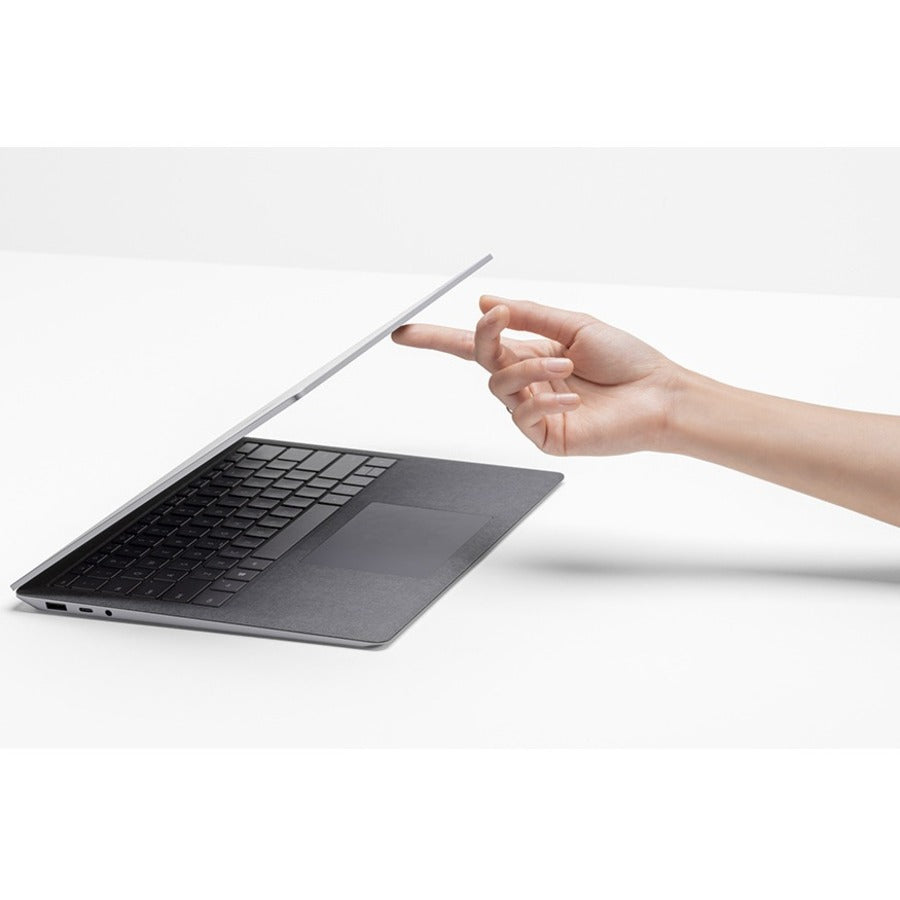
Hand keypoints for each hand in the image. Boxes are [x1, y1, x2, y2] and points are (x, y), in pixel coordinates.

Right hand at [392, 295, 680, 455]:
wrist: (659, 396)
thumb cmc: (627, 361)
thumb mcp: (576, 325)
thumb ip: (529, 315)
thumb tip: (488, 303)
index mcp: (532, 352)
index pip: (475, 346)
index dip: (437, 339)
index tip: (404, 333)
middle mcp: (528, 380)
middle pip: (478, 360)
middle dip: (480, 338)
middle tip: (495, 322)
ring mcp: (533, 410)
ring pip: (499, 385)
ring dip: (528, 368)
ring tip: (564, 364)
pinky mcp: (544, 436)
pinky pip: (523, 415)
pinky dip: (544, 400)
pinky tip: (572, 398)